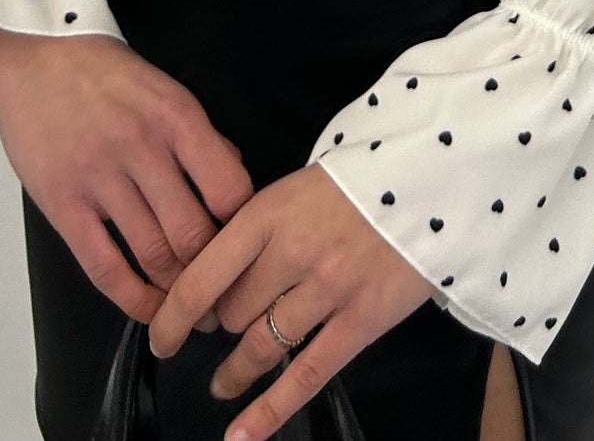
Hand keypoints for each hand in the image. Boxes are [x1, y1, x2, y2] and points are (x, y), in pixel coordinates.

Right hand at [0, 28, 253, 326]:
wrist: (37, 54)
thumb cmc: (106, 73)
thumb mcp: (165, 90)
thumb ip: (201, 138)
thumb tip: (234, 179)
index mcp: (177, 119)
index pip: (229, 189)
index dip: (243, 229)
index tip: (245, 249)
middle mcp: (143, 149)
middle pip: (193, 233)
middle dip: (214, 273)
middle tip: (222, 295)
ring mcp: (100, 179)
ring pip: (152, 254)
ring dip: (177, 292)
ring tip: (192, 309)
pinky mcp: (62, 204)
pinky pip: (103, 267)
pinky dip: (133, 298)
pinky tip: (150, 309)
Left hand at [147, 162, 434, 440]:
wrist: (432, 179)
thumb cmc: (360, 179)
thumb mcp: (296, 187)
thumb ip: (259, 228)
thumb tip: (216, 274)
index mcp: (267, 213)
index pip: (202, 276)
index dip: (173, 316)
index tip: (161, 337)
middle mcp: (291, 253)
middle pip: (232, 313)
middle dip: (222, 326)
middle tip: (221, 331)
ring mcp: (327, 289)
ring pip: (261, 346)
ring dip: (236, 370)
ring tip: (223, 382)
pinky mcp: (361, 320)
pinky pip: (307, 375)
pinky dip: (270, 411)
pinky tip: (242, 434)